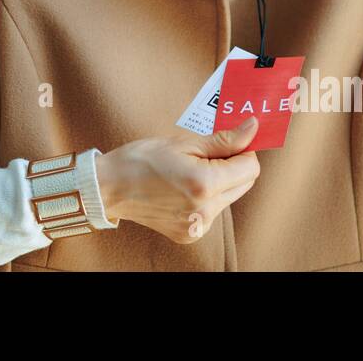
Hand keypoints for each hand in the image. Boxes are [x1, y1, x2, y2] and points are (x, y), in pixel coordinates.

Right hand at [94, 117, 260, 243]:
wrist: (109, 187)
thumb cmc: (142, 159)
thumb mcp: (183, 142)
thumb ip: (223, 140)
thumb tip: (252, 129)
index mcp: (205, 184)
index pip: (250, 168)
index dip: (242, 151)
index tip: (227, 143)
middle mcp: (205, 210)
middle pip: (244, 184)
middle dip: (232, 166)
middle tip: (205, 154)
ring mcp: (198, 226)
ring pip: (228, 198)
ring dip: (219, 182)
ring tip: (188, 172)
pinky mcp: (191, 234)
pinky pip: (212, 212)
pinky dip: (205, 198)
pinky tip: (181, 189)